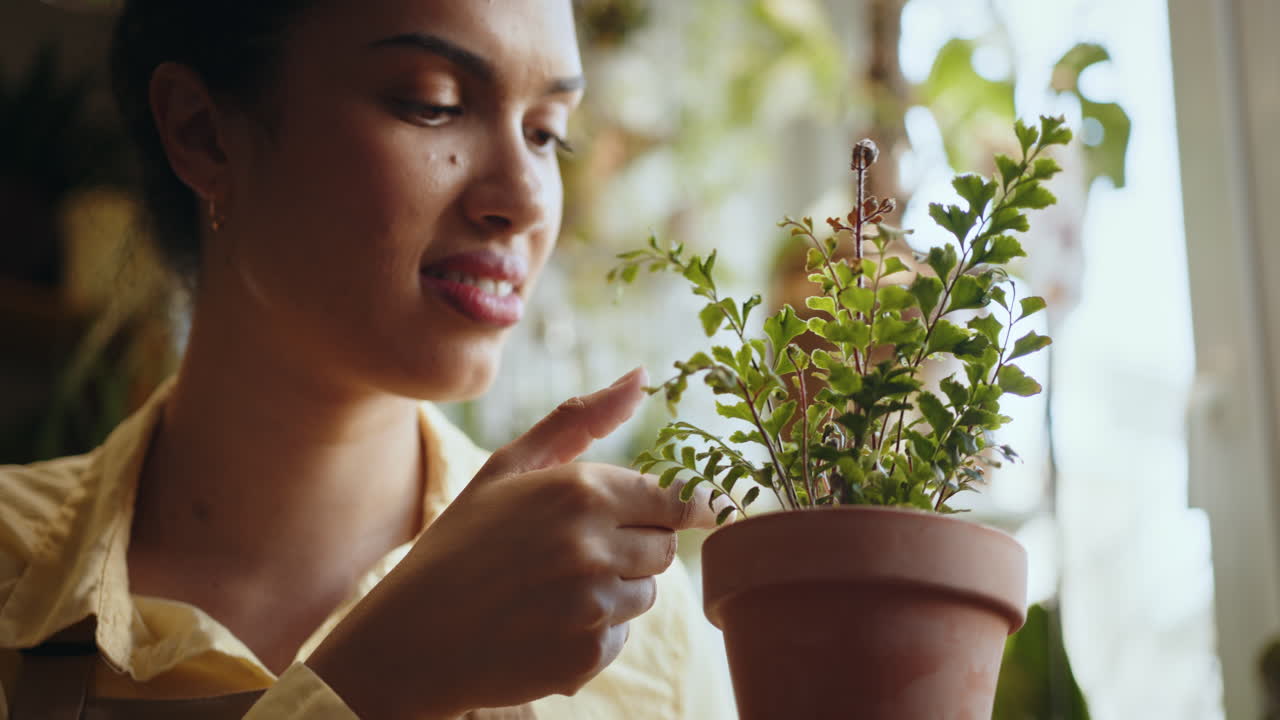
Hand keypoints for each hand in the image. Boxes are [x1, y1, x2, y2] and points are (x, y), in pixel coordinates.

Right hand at [308, 368, 718, 718]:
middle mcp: (593, 546)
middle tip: (574, 553)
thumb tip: (640, 377)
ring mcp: (591, 606)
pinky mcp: (585, 656)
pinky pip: (620, 639)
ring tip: (552, 591)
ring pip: (645, 594)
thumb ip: (580, 419)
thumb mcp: (508, 468)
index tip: (702, 509)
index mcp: (581, 491)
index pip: (674, 498)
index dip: (684, 505)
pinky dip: (591, 636)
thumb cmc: (462, 543)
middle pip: (663, 547)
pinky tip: (544, 627)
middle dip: (633, 548)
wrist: (410, 637)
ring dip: (614, 593)